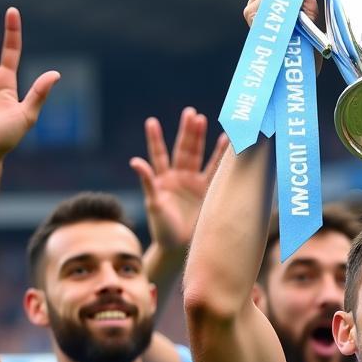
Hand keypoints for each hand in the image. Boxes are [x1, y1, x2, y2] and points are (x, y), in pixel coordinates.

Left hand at [129, 108, 226, 252]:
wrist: (180, 247)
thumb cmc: (162, 228)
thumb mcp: (153, 204)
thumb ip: (147, 181)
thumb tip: (135, 161)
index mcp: (162, 179)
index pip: (158, 154)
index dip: (155, 139)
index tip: (151, 122)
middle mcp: (178, 177)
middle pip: (183, 149)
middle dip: (186, 131)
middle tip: (191, 114)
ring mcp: (193, 182)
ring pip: (198, 156)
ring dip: (201, 139)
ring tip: (202, 120)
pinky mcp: (207, 190)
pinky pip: (215, 171)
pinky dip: (220, 157)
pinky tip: (226, 141)